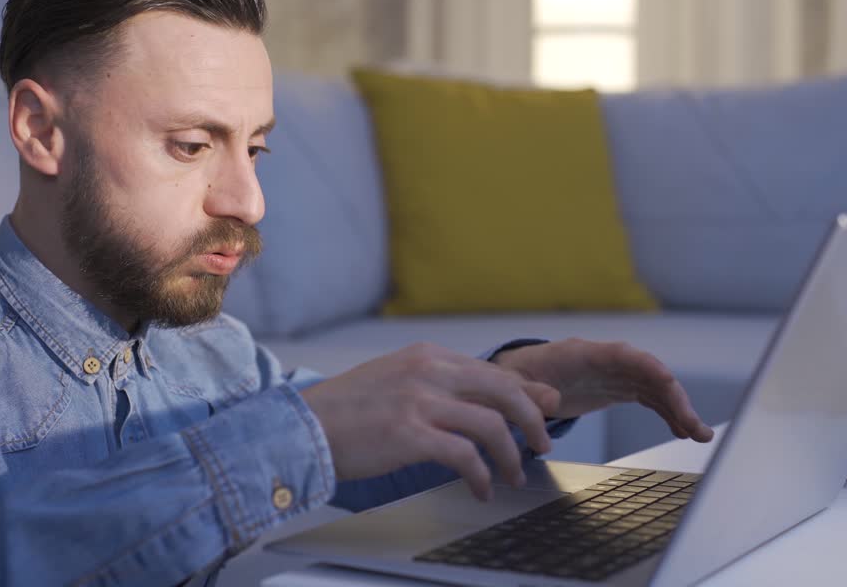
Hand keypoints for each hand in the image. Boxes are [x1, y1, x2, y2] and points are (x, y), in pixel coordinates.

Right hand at [300, 342, 560, 500]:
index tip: (543, 411)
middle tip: (543, 444)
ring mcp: (420, 401)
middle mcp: (428, 371)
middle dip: (532, 419)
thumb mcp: (397, 382)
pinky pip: (465, 456)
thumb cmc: (349, 411)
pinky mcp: (410, 434)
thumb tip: (482, 400)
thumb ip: (439, 386)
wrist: (303, 427)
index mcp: (427, 356)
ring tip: (513, 476)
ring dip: (511, 455)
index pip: (491, 371)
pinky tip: (481, 489)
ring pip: (491, 424)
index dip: (525, 394)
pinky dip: (481, 476)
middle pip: (503, 390)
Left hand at [491, 338, 713, 442]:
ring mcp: (615, 374)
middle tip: (695, 426)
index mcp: (583, 354)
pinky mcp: (617, 388)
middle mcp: (606, 360)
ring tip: (700, 434)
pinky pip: (649, 399)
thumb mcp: (514, 386)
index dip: (648, 368)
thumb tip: (549, 400)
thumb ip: (529, 393)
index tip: (670, 384)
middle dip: (674, 397)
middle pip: (649, 373)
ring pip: (655, 387)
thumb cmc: (515, 377)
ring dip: (679, 408)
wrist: (517, 376)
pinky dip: (667, 413)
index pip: (624, 355)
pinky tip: (683, 430)